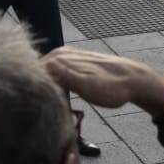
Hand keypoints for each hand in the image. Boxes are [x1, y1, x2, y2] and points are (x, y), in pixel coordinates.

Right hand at [41, 47, 163, 117]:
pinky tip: (57, 97)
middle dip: (36, 89)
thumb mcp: (88, 87)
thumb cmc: (113, 87)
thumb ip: (66, 76)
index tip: (32, 106)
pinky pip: (54, 74)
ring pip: (44, 75)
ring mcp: (65, 57)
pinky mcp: (72, 63)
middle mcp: (58, 54)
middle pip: (36, 74)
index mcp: (58, 57)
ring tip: (47, 105)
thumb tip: (45, 66)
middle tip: (40, 109)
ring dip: (44, 88)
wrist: (134, 80)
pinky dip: (53, 85)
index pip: (30, 73)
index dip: (30, 90)